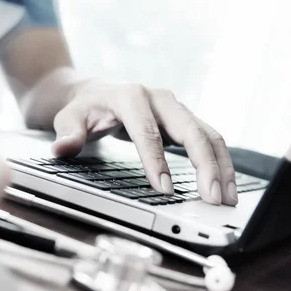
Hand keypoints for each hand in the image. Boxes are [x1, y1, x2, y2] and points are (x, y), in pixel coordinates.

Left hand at [51, 80, 236, 205]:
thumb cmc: (84, 108)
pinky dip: (220, 162)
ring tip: (227, 198)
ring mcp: (175, 109)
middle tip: (212, 198)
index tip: (164, 189)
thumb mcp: (68, 118)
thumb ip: (67, 134)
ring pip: (207, 134)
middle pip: (190, 130)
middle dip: (205, 165)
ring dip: (221, 166)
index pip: (147, 131)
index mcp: (131, 96)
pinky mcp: (183, 120)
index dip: (157, 161)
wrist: (96, 92)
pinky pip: (208, 139)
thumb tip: (62, 149)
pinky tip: (225, 186)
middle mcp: (159, 99)